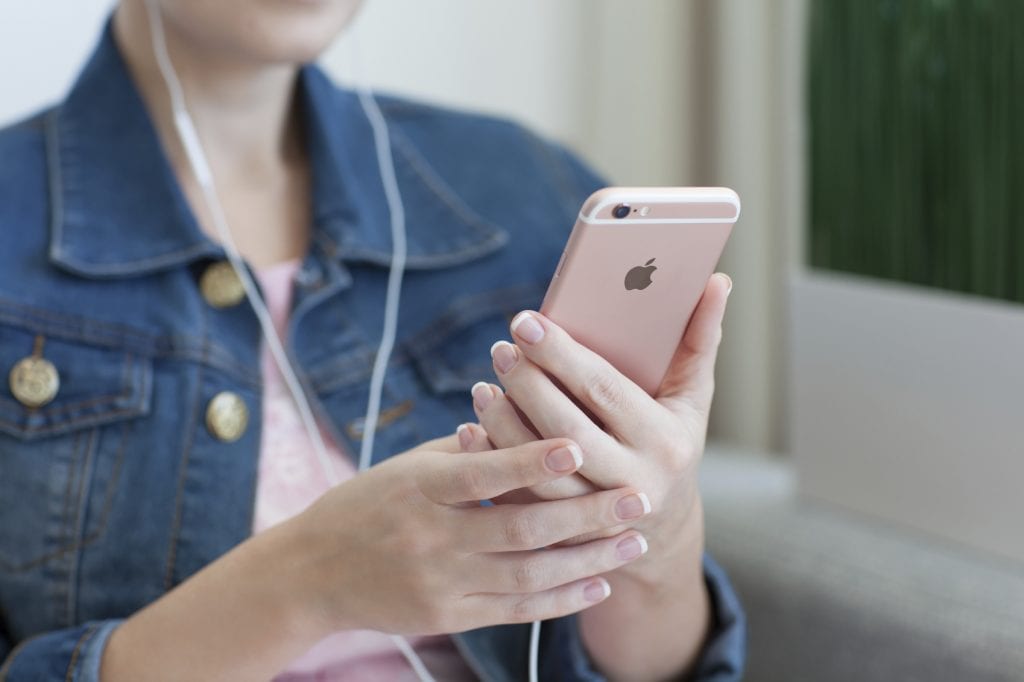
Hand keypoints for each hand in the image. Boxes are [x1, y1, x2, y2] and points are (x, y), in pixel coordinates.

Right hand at [288, 435, 652, 635]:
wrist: (314, 571)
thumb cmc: (367, 502)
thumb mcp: (407, 465)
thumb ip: (468, 452)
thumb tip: (530, 423)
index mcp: (418, 487)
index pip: (482, 473)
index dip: (531, 462)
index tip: (579, 446)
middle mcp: (430, 537)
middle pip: (520, 529)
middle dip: (586, 515)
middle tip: (637, 498)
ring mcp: (440, 583)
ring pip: (529, 576)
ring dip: (588, 560)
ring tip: (634, 542)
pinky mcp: (447, 617)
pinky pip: (515, 610)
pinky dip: (561, 599)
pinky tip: (598, 583)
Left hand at [460, 273, 731, 581]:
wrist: (662, 525)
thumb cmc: (672, 440)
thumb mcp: (692, 397)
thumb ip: (700, 339)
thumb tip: (718, 280)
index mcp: (665, 442)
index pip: (605, 390)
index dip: (561, 355)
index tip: (524, 321)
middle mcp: (634, 483)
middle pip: (566, 430)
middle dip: (528, 386)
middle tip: (501, 350)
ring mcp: (597, 517)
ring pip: (539, 471)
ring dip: (503, 425)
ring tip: (483, 385)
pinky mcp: (564, 534)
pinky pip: (521, 498)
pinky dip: (494, 462)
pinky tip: (471, 430)